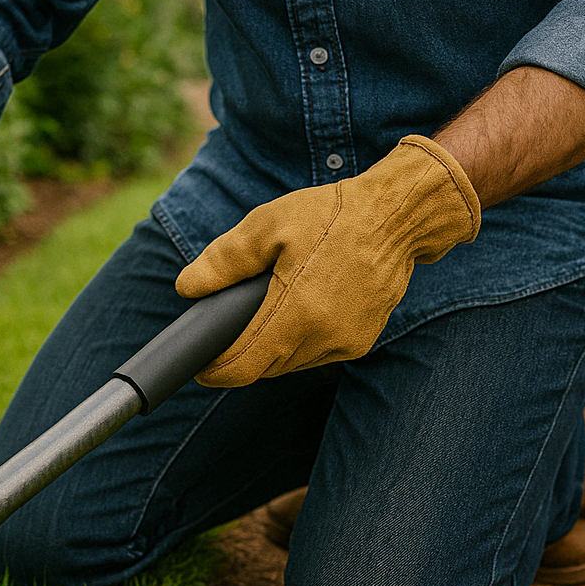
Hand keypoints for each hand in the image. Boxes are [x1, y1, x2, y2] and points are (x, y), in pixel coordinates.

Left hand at [174, 135, 480, 385]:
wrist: (397, 216)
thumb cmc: (331, 214)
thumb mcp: (268, 225)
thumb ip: (224, 261)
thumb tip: (187, 288)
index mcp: (295, 312)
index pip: (242, 366)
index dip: (215, 370)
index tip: (199, 365)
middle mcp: (322, 337)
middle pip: (263, 368)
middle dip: (240, 356)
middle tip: (225, 332)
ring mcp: (344, 343)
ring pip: (289, 364)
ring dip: (270, 350)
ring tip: (260, 316)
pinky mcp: (360, 342)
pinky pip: (315, 355)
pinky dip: (298, 343)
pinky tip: (295, 314)